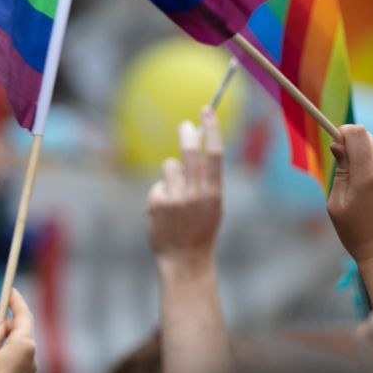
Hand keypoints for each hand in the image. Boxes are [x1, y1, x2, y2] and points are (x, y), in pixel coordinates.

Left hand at [147, 107, 223, 273]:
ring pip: (170, 166)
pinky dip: (160, 195)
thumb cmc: (201, 230)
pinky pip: (158, 186)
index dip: (211, 129)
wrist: (185, 261)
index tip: (206, 110)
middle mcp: (196, 193)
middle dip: (187, 133)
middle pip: (190, 151)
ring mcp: (176, 198)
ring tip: (176, 197)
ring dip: (172, 174)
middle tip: (184, 125)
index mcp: (215, 192)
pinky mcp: (158, 203)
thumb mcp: (213, 206)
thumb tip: (198, 146)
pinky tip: (164, 214)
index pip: (215, 153)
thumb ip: (206, 180)